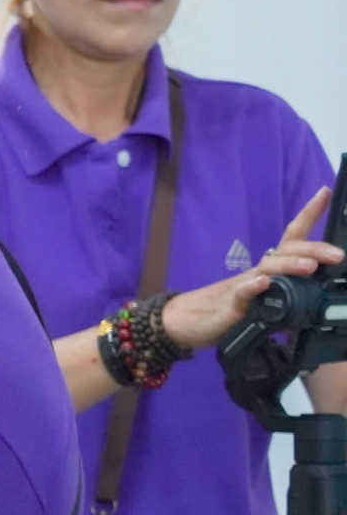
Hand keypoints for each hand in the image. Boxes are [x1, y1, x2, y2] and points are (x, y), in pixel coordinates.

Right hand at [162, 188, 342, 348]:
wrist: (183, 322)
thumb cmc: (223, 311)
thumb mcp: (261, 305)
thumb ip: (284, 299)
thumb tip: (313, 299)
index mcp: (268, 271)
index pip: (291, 239)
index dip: (308, 215)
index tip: (324, 192)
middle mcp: (258, 273)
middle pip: (285, 251)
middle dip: (313, 248)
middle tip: (337, 255)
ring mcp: (242, 288)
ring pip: (268, 269)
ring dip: (290, 265)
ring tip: (309, 266)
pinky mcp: (228, 307)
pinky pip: (240, 295)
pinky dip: (252, 288)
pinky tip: (263, 284)